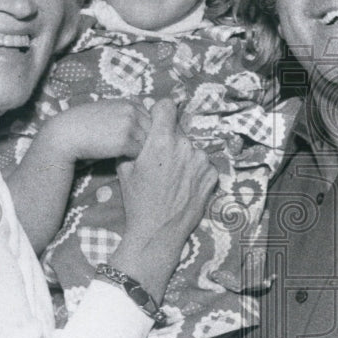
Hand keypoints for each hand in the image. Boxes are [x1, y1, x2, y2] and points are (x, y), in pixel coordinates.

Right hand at [44, 98, 150, 164]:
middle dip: (144, 140)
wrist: (67, 133)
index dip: (143, 130)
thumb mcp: (107, 109)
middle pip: (152, 130)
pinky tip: (119, 156)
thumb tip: (143, 115)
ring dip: (137, 150)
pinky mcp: (124, 140)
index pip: (150, 117)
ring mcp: (129, 125)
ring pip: (146, 142)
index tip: (132, 138)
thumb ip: (125, 111)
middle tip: (130, 148)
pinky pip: (138, 153)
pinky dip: (131, 157)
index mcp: (128, 101)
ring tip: (124, 152)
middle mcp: (131, 110)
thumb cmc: (85, 124)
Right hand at [110, 99, 217, 302]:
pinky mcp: (212, 176)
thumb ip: (133, 144)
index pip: (166, 106)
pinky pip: (203, 163)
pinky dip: (195, 170)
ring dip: (183, 156)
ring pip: (191, 148)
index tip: (157, 122)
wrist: (158, 232)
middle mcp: (185, 146)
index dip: (160, 112)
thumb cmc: (138, 201)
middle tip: (161, 160)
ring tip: (172, 177)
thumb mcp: (125, 169)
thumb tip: (136, 130)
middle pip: (178, 130)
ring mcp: (202, 161)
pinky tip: (184, 185)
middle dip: (169, 140)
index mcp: (162, 141)